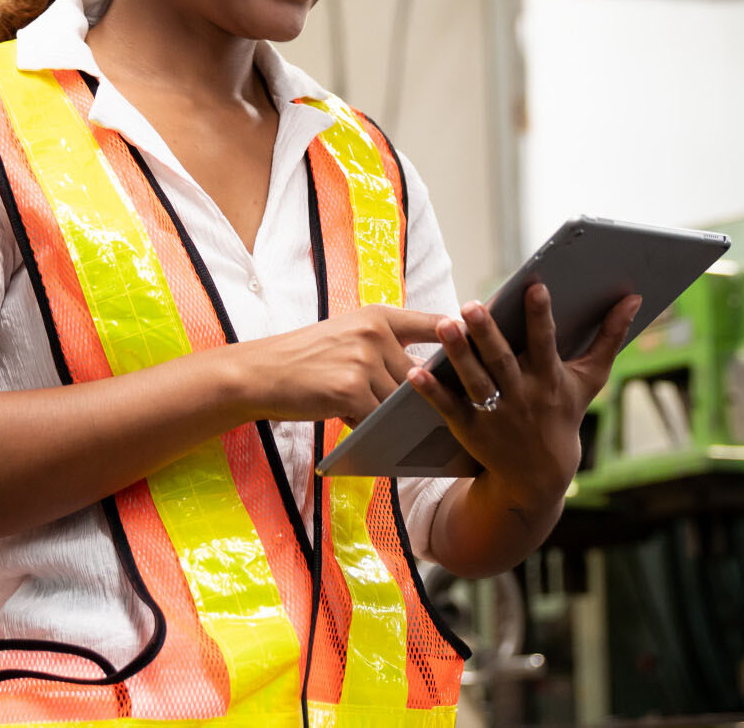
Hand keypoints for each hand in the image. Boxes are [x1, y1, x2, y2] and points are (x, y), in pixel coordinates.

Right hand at [219, 305, 446, 426]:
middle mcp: (375, 333)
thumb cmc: (306, 358)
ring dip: (393, 414)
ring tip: (383, 418)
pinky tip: (359, 426)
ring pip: (399, 400)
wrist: (261, 372)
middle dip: (419, 396)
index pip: (435, 323)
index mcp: (379, 316)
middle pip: (419, 375)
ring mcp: (363, 361)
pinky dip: (372, 427)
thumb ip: (387, 348)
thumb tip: (426, 373)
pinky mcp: (350, 390)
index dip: (461, 336)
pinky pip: (377, 418)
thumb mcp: (349, 336)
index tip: (483, 346)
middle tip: (429, 410)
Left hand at [407, 285, 642, 509]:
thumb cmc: (565, 414)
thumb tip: (634, 299)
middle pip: (502, 360)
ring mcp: (495, 414)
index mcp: (550, 379)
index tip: (535, 287)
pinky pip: (449, 408)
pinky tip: (414, 372)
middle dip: (487, 333)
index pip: (546, 342)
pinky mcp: (470, 429)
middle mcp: (522, 395)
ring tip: (443, 325)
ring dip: (458, 354)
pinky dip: (432, 392)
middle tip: (471, 305)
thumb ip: (610, 337)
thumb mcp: (590, 379)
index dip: (541, 316)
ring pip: (474, 380)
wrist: (540, 475)